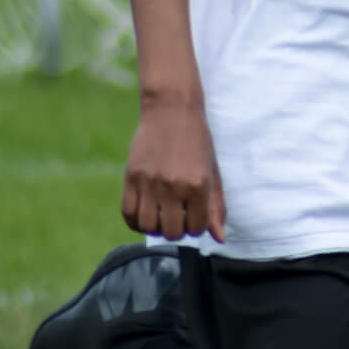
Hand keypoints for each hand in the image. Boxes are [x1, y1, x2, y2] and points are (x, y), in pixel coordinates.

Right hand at [121, 98, 226, 241]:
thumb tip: (220, 239)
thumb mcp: (212, 171)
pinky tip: (145, 213)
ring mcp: (150, 182)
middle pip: (172, 232)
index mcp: (198, 185)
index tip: (194, 215)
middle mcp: (173, 186)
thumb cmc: (197, 141)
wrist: (172, 109)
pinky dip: (136, 221)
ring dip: (156, 227)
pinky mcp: (131, 177)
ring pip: (148, 226)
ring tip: (161, 214)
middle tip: (178, 215)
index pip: (196, 228)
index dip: (196, 226)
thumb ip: (216, 206)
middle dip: (177, 229)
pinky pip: (128, 214)